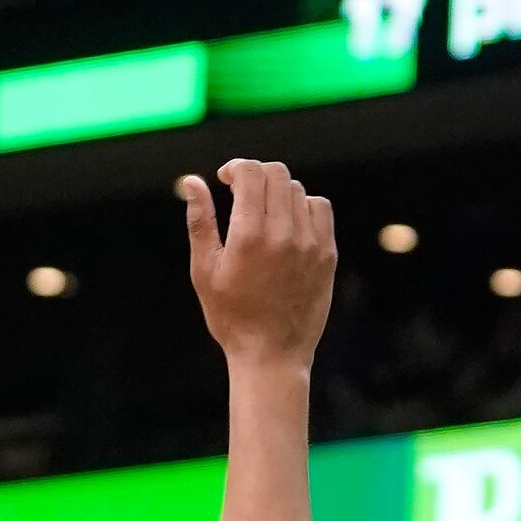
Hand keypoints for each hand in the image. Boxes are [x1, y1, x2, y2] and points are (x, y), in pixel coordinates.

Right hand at [182, 160, 336, 367]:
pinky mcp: (328, 255)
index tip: (226, 179)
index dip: (236, 167)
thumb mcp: (204, 270)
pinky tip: (289, 223)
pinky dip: (304, 206)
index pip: (252, 172)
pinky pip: (321, 210)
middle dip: (256, 174)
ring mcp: (310, 244)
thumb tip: (193, 181)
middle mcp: (284, 234)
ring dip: (278, 192)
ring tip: (263, 213)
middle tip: (242, 192)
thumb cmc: (231, 316)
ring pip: (299, 191)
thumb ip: (200, 221)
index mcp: (249, 235)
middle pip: (278, 175)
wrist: (272, 354)